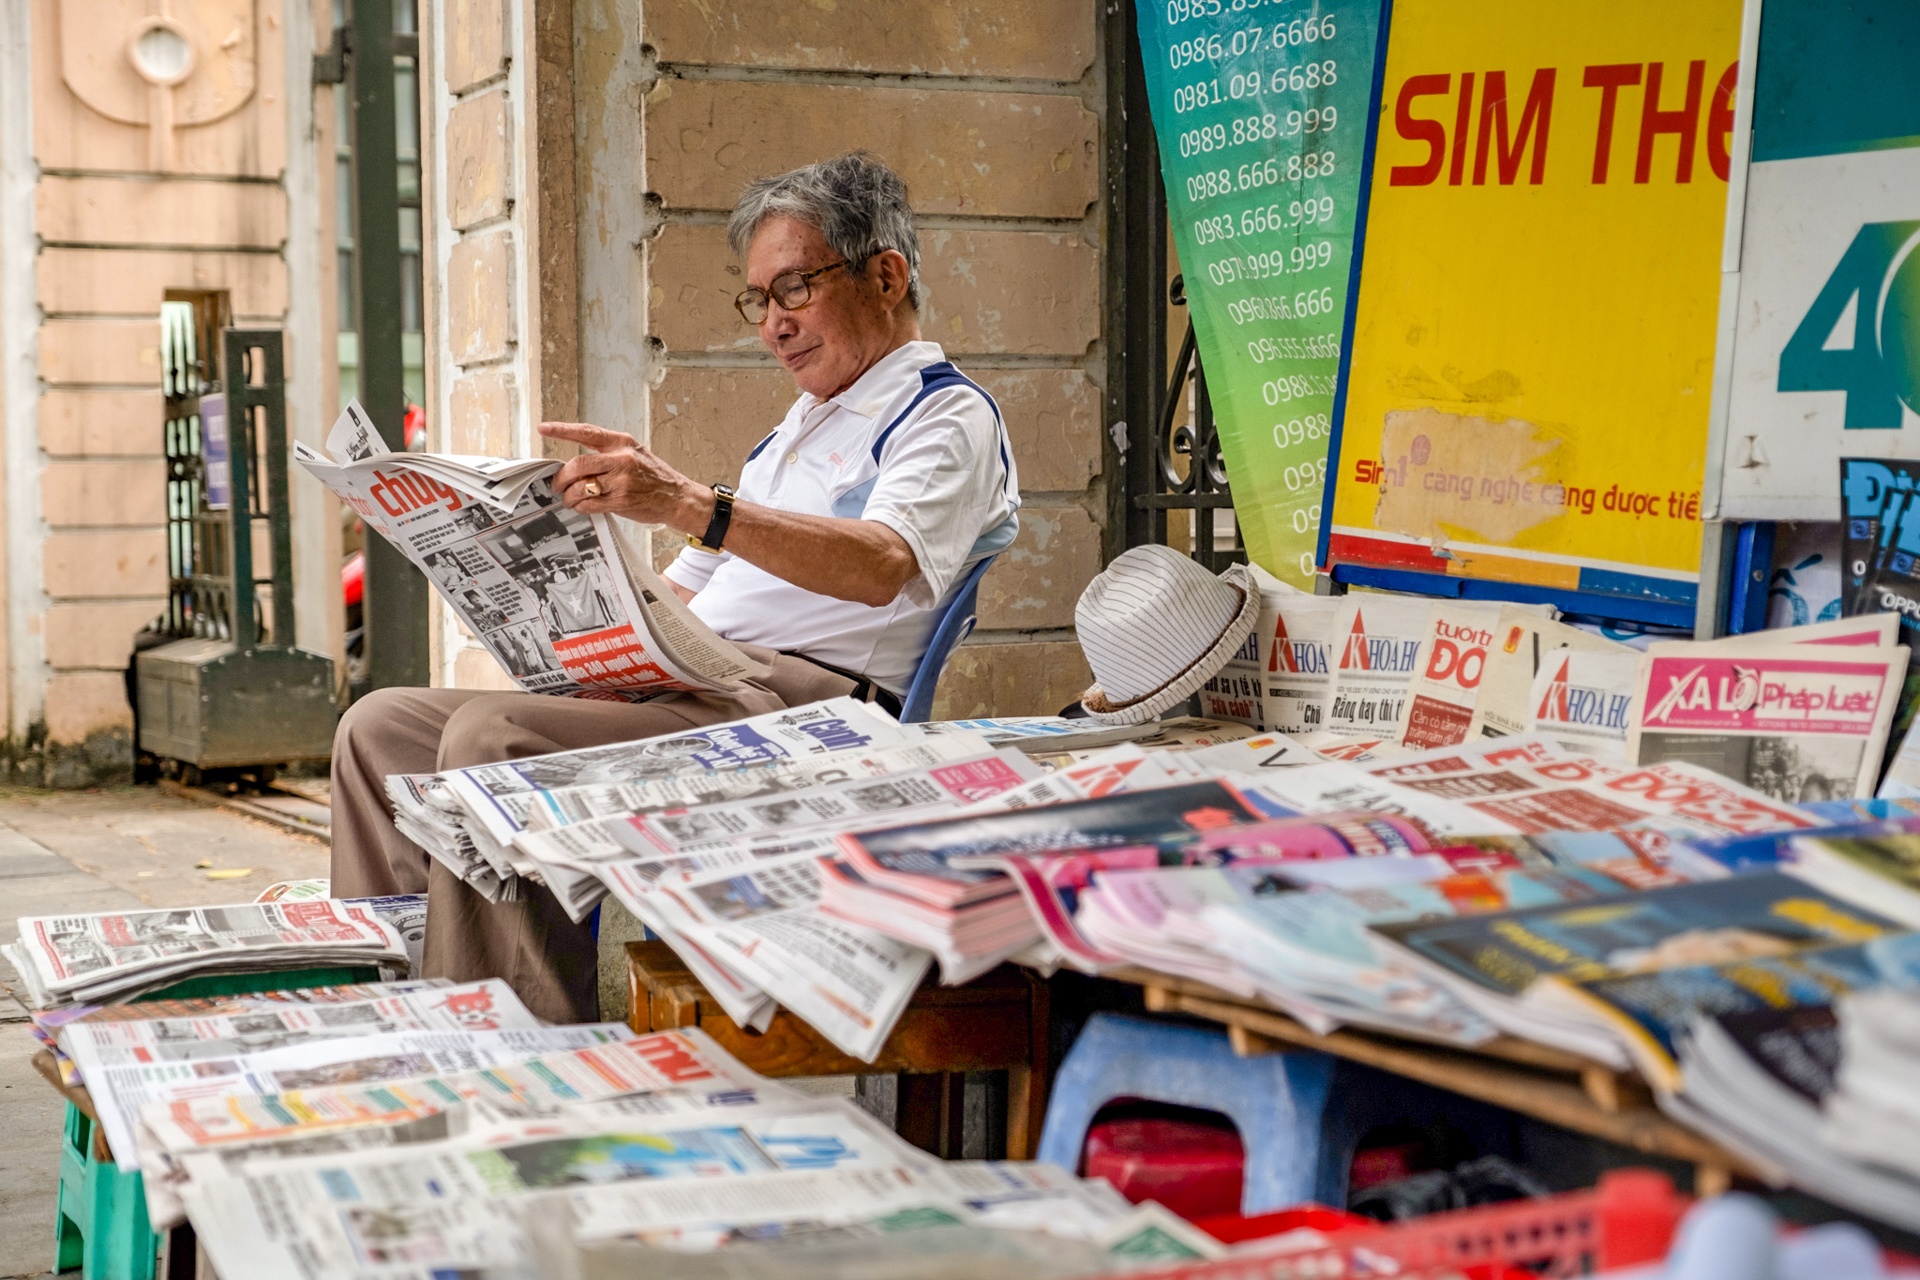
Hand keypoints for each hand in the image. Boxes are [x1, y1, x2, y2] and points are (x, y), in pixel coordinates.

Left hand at [539, 422, 711, 531]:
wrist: (677, 498)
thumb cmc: (655, 477)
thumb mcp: (635, 454)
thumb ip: (609, 454)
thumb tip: (577, 464)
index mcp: (622, 443)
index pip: (587, 432)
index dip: (562, 430)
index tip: (544, 429)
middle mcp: (621, 459)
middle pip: (578, 464)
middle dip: (562, 477)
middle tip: (558, 484)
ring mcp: (622, 481)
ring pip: (581, 487)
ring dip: (569, 495)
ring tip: (569, 498)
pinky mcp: (621, 501)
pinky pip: (590, 504)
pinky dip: (580, 507)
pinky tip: (582, 506)